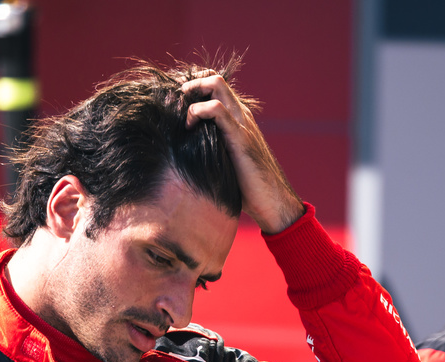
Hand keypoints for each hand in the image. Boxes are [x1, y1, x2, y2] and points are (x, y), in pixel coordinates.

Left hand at [181, 74, 304, 233]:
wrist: (272, 201)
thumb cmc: (247, 188)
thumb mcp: (223, 161)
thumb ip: (209, 149)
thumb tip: (180, 154)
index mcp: (237, 118)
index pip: (213, 85)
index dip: (191, 86)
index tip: (174, 100)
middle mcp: (240, 114)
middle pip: (213, 77)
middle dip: (188, 83)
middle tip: (173, 102)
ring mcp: (242, 122)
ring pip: (216, 84)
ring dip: (192, 90)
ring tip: (180, 108)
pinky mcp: (239, 136)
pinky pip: (217, 110)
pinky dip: (198, 111)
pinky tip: (190, 127)